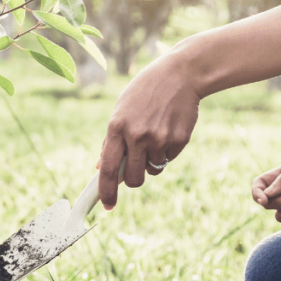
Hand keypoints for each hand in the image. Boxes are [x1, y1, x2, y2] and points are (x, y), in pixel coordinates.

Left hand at [98, 47, 200, 209]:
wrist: (180, 74)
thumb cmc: (146, 92)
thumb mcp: (122, 109)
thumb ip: (111, 139)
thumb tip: (100, 167)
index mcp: (117, 127)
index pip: (108, 168)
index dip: (106, 191)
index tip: (108, 206)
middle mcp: (137, 136)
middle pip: (133, 179)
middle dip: (134, 180)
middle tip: (137, 167)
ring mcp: (159, 139)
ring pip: (153, 170)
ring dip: (152, 161)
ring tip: (155, 134)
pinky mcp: (178, 140)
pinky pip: (169, 159)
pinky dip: (167, 151)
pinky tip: (168, 128)